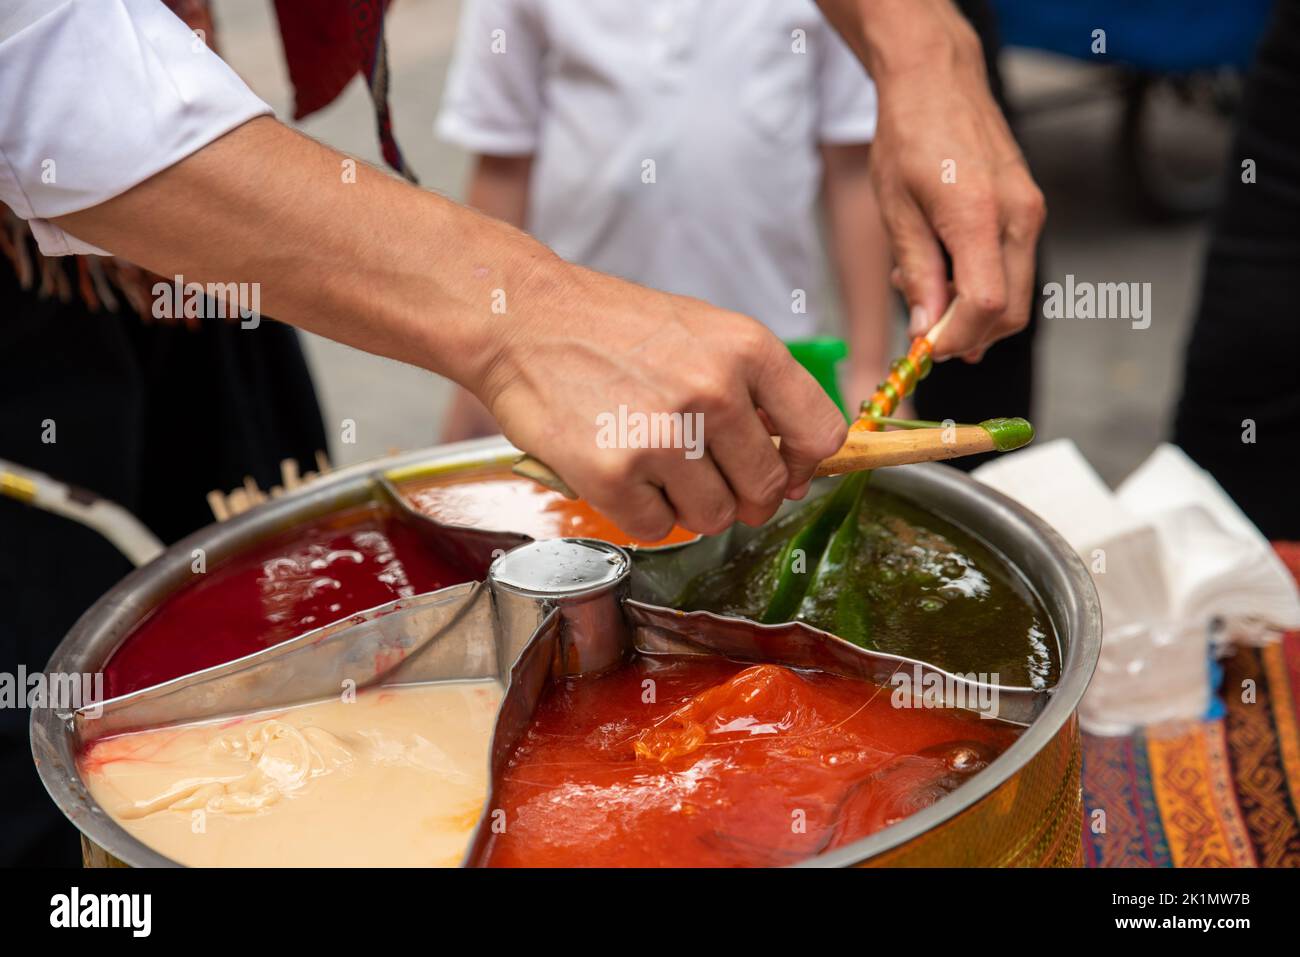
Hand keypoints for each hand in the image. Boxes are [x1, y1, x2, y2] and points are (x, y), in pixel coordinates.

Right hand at [477, 261, 846, 539]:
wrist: (523, 320)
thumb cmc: (614, 328)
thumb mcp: (704, 332)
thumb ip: (756, 390)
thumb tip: (794, 462)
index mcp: (746, 350)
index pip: (819, 434)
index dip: (802, 464)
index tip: (783, 470)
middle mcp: (712, 392)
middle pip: (764, 488)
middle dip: (741, 495)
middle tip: (704, 475)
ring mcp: (662, 436)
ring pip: (714, 517)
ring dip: (688, 505)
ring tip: (653, 463)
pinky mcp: (612, 475)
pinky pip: (657, 529)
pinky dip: (641, 513)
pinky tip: (620, 472)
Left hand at [818, 0, 1044, 359]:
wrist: (938, 80)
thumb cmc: (908, 137)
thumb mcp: (896, 211)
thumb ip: (917, 273)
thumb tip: (926, 331)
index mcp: (979, 215)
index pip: (985, 306)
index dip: (954, 339)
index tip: (923, 349)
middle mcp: (1018, 216)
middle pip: (1009, 311)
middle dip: (966, 335)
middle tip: (921, 329)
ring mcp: (1030, 211)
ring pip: (1015, 295)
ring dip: (971, 312)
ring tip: (922, 286)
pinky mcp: (1029, 208)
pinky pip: (1013, 267)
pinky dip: (982, 284)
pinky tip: (942, 267)